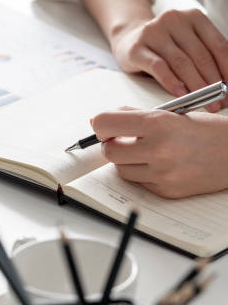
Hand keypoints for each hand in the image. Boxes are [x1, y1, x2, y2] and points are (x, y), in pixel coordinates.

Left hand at [92, 108, 227, 197]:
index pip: (105, 124)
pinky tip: (159, 164)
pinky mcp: (166, 191)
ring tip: (144, 151)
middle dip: (111, 144)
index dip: (100, 125)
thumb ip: (135, 116)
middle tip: (123, 139)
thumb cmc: (205, 130)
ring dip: (126, 160)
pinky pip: (139, 182)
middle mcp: (158, 149)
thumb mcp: (171, 113)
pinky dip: (142, 173)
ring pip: (121, 169)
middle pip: (109, 151)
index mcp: (158, 123)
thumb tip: (100, 120)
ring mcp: (162, 173)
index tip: (104, 126)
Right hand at [111, 9, 227, 111]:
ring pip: (181, 62)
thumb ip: (205, 55)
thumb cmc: (164, 46)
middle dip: (213, 83)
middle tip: (219, 102)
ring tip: (204, 102)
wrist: (129, 38)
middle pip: (200, 55)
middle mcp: (175, 19)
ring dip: (195, 86)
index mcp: (194, 16)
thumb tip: (226, 85)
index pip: (218, 45)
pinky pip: (158, 67)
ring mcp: (154, 32)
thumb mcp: (187, 43)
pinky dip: (171, 82)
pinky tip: (180, 94)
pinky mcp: (137, 47)